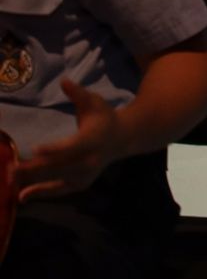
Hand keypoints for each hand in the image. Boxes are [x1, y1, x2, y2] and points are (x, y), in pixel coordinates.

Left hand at [17, 79, 124, 199]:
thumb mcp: (94, 102)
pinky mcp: (81, 183)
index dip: (54, 149)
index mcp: (93, 139)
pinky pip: (59, 190)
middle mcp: (90, 160)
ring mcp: (86, 174)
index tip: (34, 150)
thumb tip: (63, 81)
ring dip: (33, 182)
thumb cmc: (104, 117)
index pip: (72, 146)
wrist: (123, 138)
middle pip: (59, 166)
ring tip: (11, 182)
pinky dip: (41, 193)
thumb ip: (78, 93)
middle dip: (35, 168)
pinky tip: (22, 197)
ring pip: (56, 181)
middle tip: (12, 168)